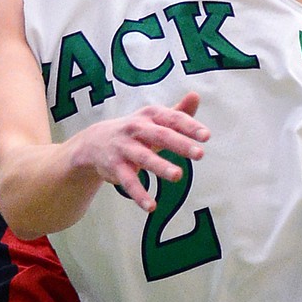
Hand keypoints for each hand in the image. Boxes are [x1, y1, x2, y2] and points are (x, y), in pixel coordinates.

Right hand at [71, 92, 209, 212]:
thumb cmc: (135, 130)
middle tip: (200, 153)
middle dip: (179, 143)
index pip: (172, 118)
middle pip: (160, 135)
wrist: (95, 141)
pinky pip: (128, 181)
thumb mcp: (154, 119)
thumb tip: (196, 95)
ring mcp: (124, 148)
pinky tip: (151, 206)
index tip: (206, 136)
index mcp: (150, 115)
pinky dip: (139, 194)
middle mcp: (136, 128)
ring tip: (178, 176)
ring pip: (143, 157)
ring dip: (160, 166)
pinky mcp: (115, 167)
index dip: (190, 126)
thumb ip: (178, 112)